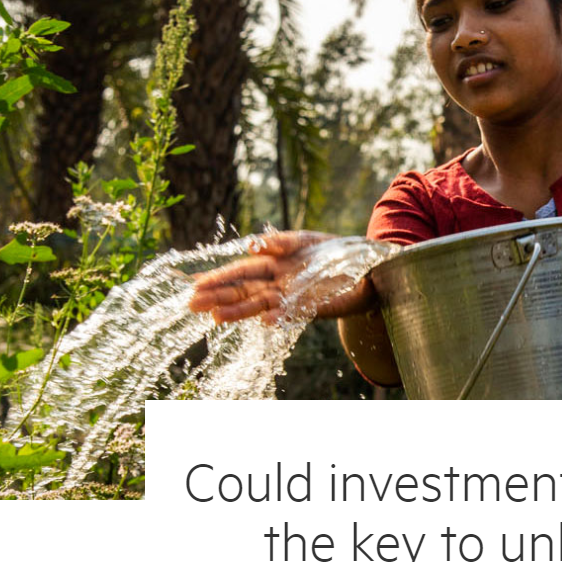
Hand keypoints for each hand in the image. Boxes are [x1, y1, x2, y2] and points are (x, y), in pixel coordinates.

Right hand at [188, 231, 376, 324]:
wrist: (370, 266)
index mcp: (272, 265)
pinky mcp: (315, 307)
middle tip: (192, 305)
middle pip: (244, 291)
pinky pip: (295, 313)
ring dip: (240, 311)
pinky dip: (281, 317)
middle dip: (219, 297)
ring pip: (262, 305)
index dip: (218, 278)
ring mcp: (294, 297)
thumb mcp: (304, 240)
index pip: (240, 272)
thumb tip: (254, 244)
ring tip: (217, 317)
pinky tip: (265, 321)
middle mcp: (278, 284)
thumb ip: (281, 241)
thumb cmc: (333, 252)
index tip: (195, 284)